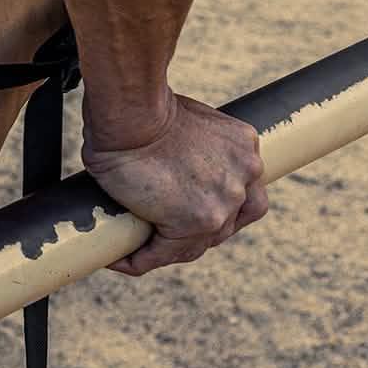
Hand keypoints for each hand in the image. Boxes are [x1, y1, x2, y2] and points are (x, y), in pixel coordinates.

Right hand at [82, 92, 267, 274]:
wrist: (132, 113)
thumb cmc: (144, 109)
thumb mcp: (189, 123)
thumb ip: (195, 148)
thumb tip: (171, 162)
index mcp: (245, 150)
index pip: (240, 194)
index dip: (214, 205)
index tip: (185, 208)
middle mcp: (245, 178)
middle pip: (224, 223)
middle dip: (193, 232)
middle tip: (158, 232)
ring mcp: (223, 203)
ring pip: (196, 243)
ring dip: (166, 249)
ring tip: (137, 249)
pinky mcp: (194, 222)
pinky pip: (163, 252)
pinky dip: (141, 258)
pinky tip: (122, 258)